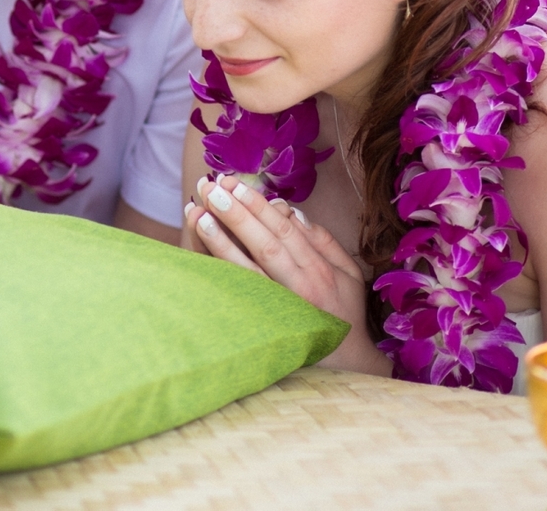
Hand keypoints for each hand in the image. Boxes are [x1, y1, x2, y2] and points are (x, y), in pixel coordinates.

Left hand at [186, 176, 389, 375]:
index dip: (258, 206)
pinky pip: (241, 296)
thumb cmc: (344, 311)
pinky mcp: (266, 325)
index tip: (235, 184)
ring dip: (221, 240)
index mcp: (319, 270)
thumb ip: (323, 241)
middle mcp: (301, 288)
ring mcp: (282, 309)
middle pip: (264, 244)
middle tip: (211, 189)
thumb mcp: (348, 274)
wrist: (347, 363)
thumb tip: (292, 213)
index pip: (284, 230)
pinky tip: (202, 255)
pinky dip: (222, 272)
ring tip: (198, 214)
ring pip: (248, 270)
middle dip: (237, 214)